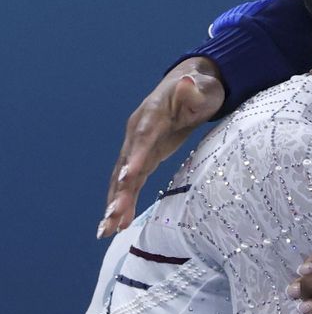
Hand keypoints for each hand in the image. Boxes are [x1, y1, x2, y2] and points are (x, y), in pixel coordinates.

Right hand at [99, 57, 223, 237]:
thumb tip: (187, 83)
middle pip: (126, 163)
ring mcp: (138, 146)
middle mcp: (139, 132)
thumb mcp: (204, 88)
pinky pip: (131, 182)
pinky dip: (124, 201)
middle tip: (110, 217)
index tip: (125, 179)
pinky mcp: (144, 157)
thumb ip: (194, 90)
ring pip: (123, 177)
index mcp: (153, 114)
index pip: (143, 138)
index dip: (134, 158)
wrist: (193, 85)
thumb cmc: (202, 88)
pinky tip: (116, 223)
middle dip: (118, 191)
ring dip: (115, 203)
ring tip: (105, 230)